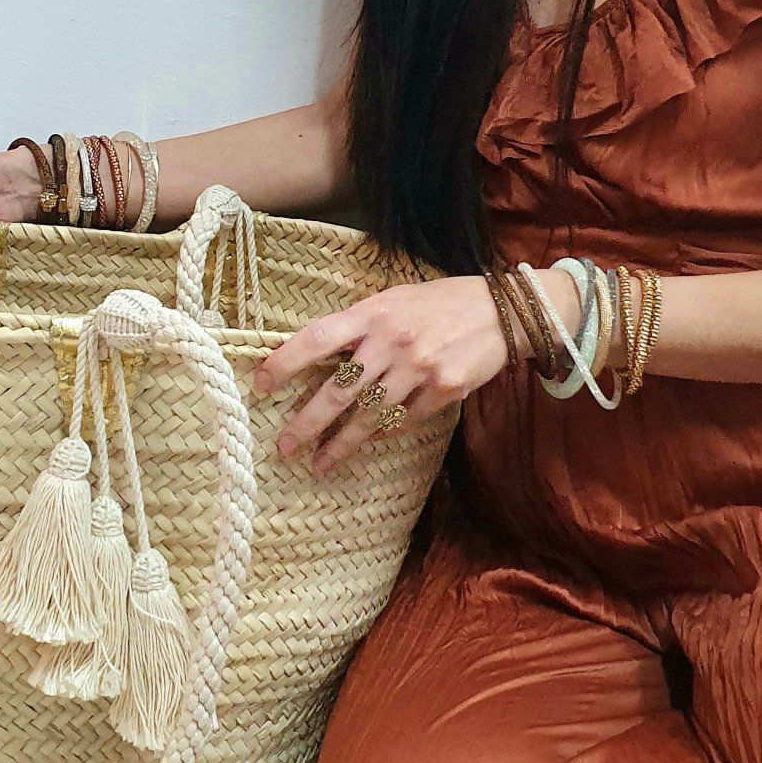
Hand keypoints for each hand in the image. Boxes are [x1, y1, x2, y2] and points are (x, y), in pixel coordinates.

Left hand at [249, 274, 515, 476]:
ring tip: (320, 462)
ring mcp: (420, 367)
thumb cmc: (438, 303)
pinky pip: (405, 420)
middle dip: (308, 423)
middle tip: (285, 446)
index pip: (317, 338)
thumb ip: (359, 325)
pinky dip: (386, 432)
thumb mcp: (394, 300)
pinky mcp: (445, 390)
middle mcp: (393, 341)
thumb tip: (318, 355)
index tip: (261, 384)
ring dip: (342, 443)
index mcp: (373, 313)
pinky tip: (372, 440)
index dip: (285, 362)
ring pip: (370, 415)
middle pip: (339, 389)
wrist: (501, 311)